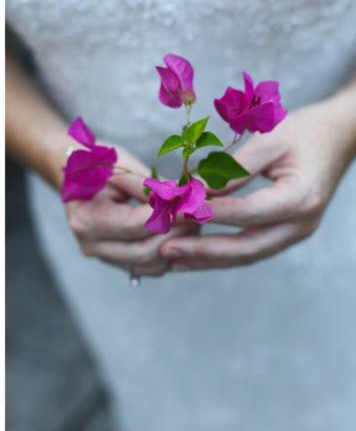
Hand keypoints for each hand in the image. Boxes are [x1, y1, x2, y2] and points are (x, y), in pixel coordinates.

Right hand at [65, 145, 198, 276]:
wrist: (77, 175)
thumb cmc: (98, 163)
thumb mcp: (121, 166)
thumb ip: (150, 185)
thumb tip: (184, 195)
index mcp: (86, 220)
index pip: (135, 225)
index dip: (168, 216)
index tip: (194, 204)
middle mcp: (92, 246)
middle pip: (145, 251)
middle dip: (178, 232)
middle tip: (202, 213)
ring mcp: (105, 258)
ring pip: (152, 265)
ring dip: (179, 244)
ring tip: (196, 220)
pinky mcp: (119, 262)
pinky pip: (151, 267)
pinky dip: (171, 251)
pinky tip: (185, 231)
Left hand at [160, 99, 355, 270]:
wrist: (338, 136)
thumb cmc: (304, 131)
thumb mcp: (268, 140)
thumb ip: (233, 169)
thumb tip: (195, 192)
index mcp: (300, 198)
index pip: (246, 213)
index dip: (208, 214)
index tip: (174, 212)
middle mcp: (302, 224)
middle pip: (247, 247)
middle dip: (204, 251)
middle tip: (166, 250)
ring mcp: (298, 232)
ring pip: (248, 254)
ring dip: (210, 259)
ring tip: (173, 260)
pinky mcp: (289, 232)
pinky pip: (253, 248)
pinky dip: (224, 252)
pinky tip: (197, 255)